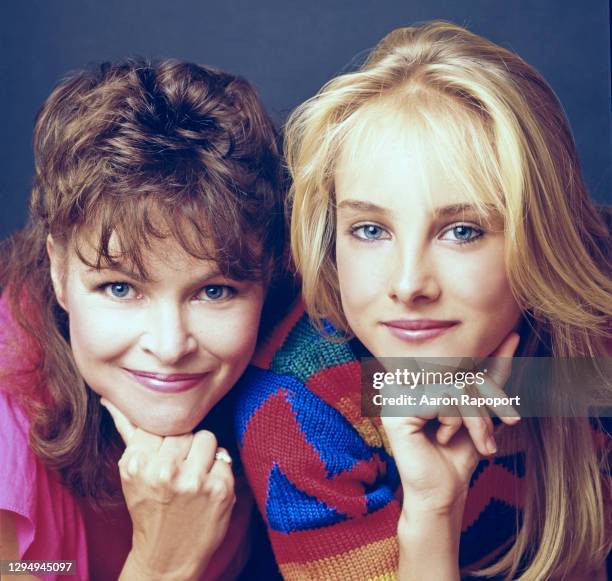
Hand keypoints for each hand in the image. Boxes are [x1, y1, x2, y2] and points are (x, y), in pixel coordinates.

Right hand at [101, 399, 234, 580]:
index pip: (158, 424)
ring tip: (192, 476)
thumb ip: (127, 431)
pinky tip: (206, 489)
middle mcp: (164, 471)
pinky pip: (224, 457)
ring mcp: (194, 481)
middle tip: (177, 470)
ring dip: (203, 454)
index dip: (163, 441)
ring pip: (207, 437)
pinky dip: (218, 471)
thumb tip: (111, 398)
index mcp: (137, 463)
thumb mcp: (131, 472)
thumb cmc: (148, 508)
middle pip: (184, 429)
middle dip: (183, 447)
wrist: (167, 557)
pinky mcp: (220, 489)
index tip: (161, 459)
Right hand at [381, 332, 520, 516]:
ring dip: (474, 417)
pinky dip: (454, 421)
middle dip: (487, 400)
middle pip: (457, 370)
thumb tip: (511, 334)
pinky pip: (441, 400)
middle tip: (503, 426)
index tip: (512, 382)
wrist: (443, 491)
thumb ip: (491, 371)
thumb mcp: (481, 405)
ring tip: (479, 440)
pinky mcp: (396, 411)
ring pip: (453, 385)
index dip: (489, 376)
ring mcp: (395, 393)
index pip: (459, 359)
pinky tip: (443, 438)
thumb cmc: (459, 449)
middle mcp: (402, 378)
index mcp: (418, 373)